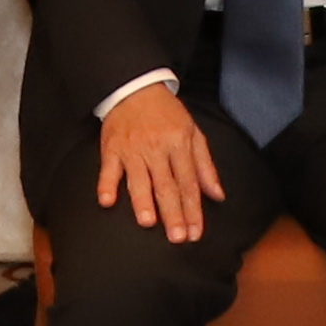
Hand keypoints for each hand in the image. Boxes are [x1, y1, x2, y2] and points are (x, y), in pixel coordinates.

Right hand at [96, 76, 218, 242]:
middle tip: (177, 237)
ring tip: (147, 222)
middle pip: (166, 185)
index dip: (193, 209)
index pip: (188, 183)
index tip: (195, 232)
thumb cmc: (167, 114)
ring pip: (139, 178)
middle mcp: (157, 148)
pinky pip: (108, 169)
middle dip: (173, 213)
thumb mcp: (193, 132)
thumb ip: (205, 166)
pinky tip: (108, 201)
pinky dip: (106, 184)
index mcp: (179, 144)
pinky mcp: (112, 148)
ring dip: (142, 201)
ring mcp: (133, 149)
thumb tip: (218, 195)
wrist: (136, 87)